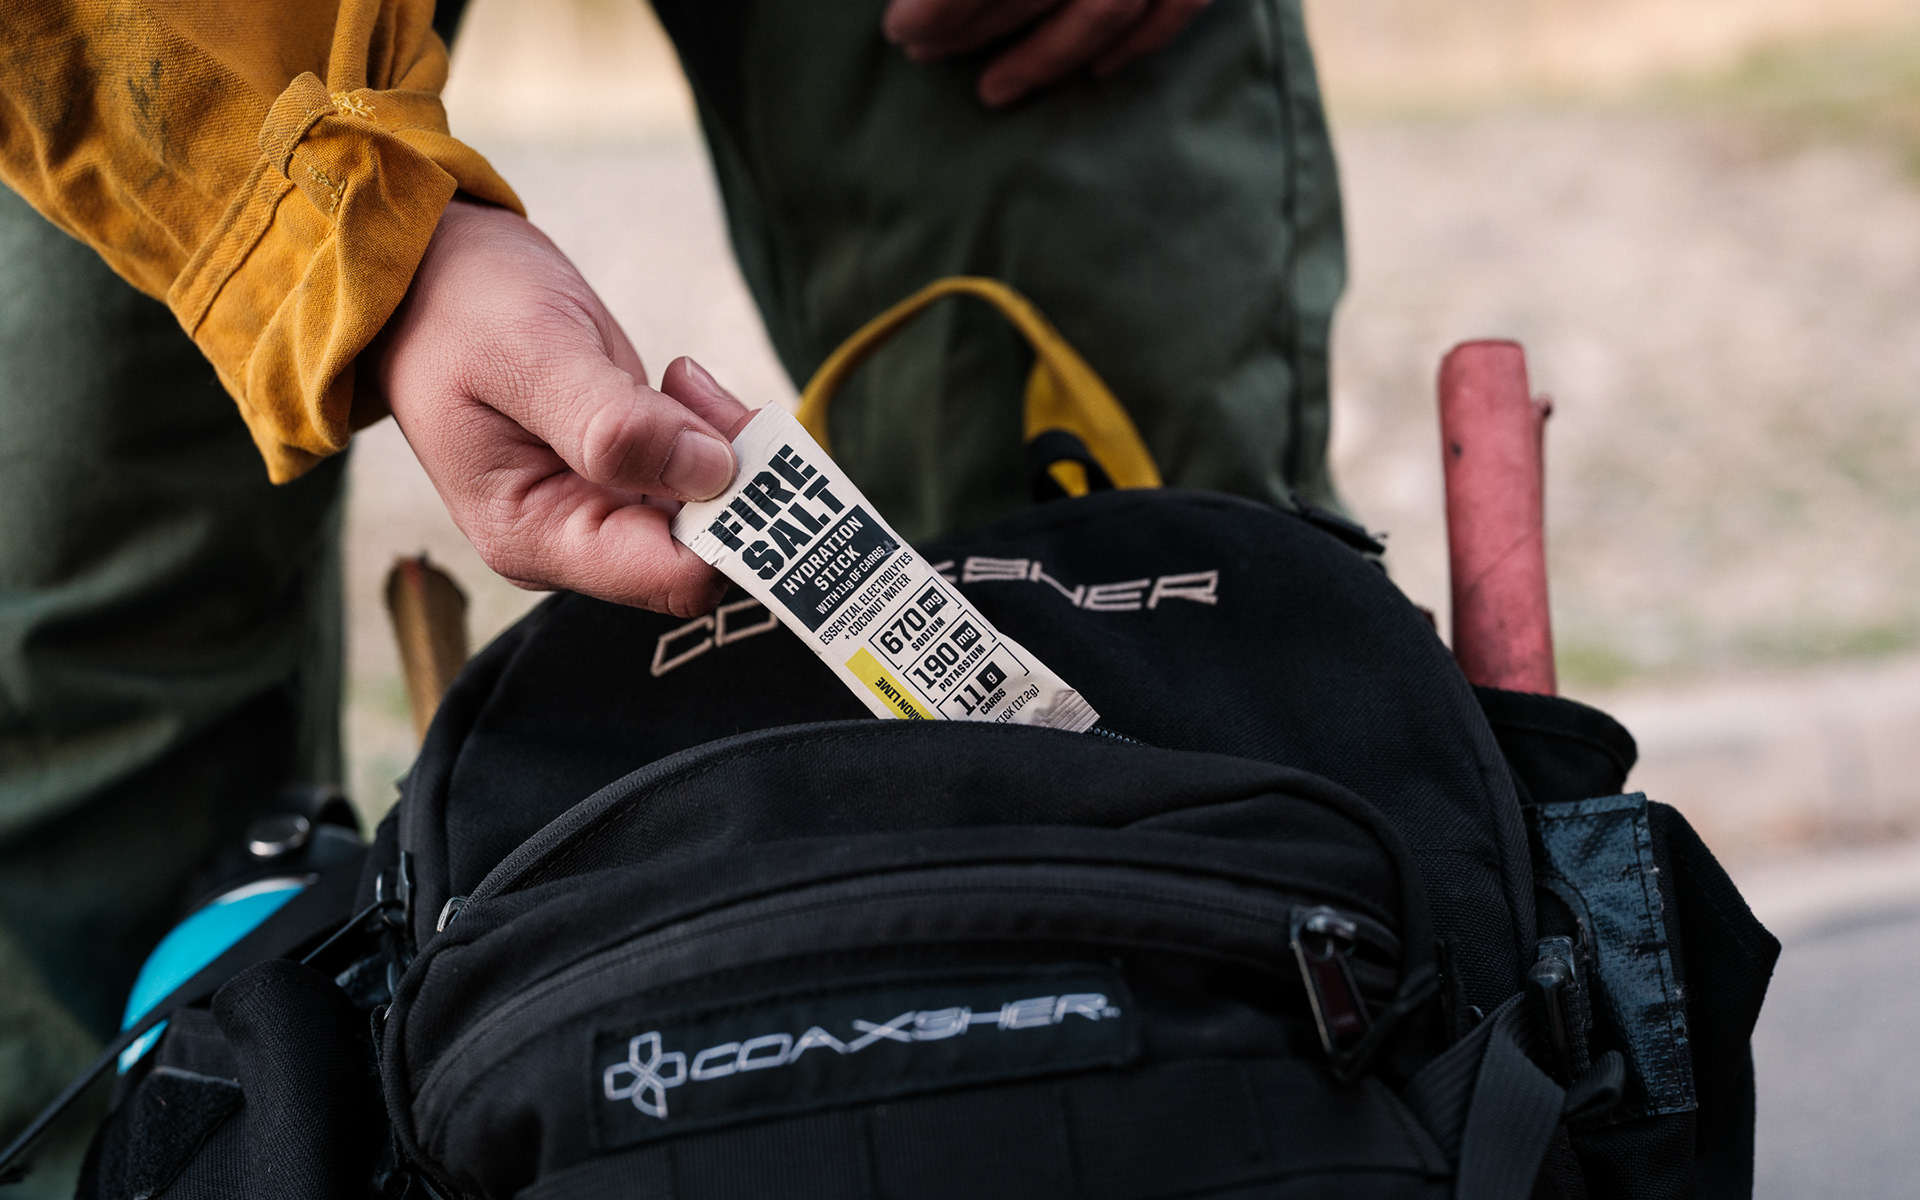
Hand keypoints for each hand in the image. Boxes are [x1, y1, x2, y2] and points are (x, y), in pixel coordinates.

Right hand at [372, 198, 753, 616]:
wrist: (429, 273)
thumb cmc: (460, 309)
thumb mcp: (532, 354)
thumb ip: (616, 425)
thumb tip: (712, 473)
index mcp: (537, 536)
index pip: (670, 577)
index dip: (731, 529)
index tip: (748, 454)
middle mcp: (574, 540)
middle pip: (701, 551)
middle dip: (734, 481)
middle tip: (711, 395)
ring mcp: (600, 510)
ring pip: (711, 513)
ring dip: (727, 446)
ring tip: (685, 379)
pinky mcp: (624, 477)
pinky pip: (699, 478)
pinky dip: (714, 432)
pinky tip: (681, 384)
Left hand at [883, 0, 1211, 106]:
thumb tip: (912, 8)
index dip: (946, 0)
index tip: (900, 30)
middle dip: (976, 25)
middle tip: (923, 56)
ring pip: (1108, 5)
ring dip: (1045, 54)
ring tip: (990, 90)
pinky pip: (1182, 3)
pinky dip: (1139, 43)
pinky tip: (1092, 74)